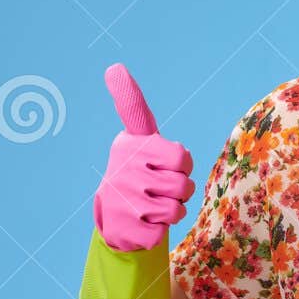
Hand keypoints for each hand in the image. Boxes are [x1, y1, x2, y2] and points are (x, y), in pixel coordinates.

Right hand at [93, 64, 194, 252]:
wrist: (114, 215)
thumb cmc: (139, 171)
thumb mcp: (139, 139)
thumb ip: (133, 107)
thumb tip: (114, 67)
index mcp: (133, 145)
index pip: (174, 152)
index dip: (179, 160)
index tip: (156, 146)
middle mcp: (125, 169)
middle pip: (184, 184)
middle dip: (181, 189)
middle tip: (163, 187)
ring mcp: (124, 199)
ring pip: (176, 209)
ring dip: (172, 209)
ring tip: (155, 203)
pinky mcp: (126, 228)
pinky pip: (162, 231)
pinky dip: (159, 229)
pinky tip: (144, 221)